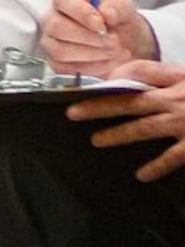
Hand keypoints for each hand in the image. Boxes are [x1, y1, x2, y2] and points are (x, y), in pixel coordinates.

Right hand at [41, 0, 158, 74]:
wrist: (126, 46)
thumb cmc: (119, 23)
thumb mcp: (124, 8)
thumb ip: (117, 7)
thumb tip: (106, 13)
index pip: (62, 0)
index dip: (81, 13)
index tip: (101, 24)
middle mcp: (53, 18)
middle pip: (56, 27)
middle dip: (89, 38)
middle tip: (112, 41)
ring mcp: (51, 42)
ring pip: (60, 50)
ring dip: (92, 54)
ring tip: (113, 51)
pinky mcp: (56, 63)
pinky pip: (66, 69)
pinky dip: (92, 67)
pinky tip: (106, 61)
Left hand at [67, 58, 184, 180]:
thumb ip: (168, 79)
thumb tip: (130, 81)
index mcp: (179, 78)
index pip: (142, 70)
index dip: (118, 74)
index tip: (99, 83)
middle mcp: (178, 98)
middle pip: (132, 100)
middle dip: (100, 105)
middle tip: (73, 112)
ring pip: (145, 128)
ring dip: (118, 134)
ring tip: (96, 140)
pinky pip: (173, 157)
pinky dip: (157, 166)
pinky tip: (141, 176)